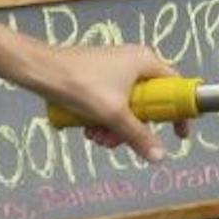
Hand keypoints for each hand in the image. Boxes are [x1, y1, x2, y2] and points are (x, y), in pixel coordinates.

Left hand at [40, 43, 177, 159]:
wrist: (41, 71)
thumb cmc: (80, 85)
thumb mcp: (113, 114)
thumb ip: (138, 136)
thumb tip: (160, 157)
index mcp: (145, 61)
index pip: (175, 87)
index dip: (178, 112)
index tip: (178, 135)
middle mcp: (134, 62)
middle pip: (149, 103)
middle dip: (134, 128)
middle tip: (119, 140)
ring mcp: (115, 70)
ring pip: (127, 107)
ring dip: (114, 128)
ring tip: (97, 136)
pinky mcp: (98, 78)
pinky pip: (111, 103)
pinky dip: (103, 119)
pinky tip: (88, 128)